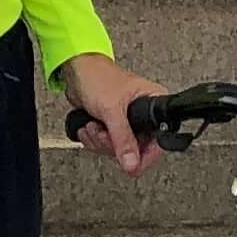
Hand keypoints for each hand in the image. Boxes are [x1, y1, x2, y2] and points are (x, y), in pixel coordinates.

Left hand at [59, 56, 163, 172]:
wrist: (76, 73)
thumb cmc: (98, 77)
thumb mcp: (112, 109)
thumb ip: (122, 139)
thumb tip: (133, 163)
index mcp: (154, 103)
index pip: (160, 141)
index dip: (145, 154)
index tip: (131, 160)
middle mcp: (144, 115)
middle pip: (137, 150)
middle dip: (112, 144)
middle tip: (104, 131)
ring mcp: (128, 123)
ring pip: (119, 152)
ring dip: (100, 142)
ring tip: (95, 125)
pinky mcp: (113, 128)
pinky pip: (106, 148)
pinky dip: (94, 141)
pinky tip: (91, 126)